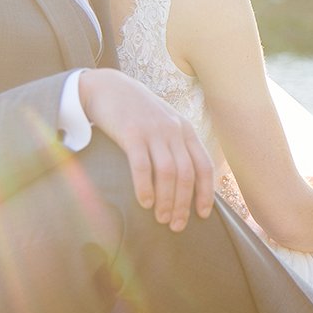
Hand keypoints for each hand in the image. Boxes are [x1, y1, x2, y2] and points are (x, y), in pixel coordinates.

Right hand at [79, 69, 214, 230]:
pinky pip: (142, 165)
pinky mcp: (131, 132)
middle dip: (183, 203)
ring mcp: (153, 131)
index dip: (205, 192)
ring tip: (161, 219)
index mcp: (185, 130)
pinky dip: (145, 187)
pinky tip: (144, 203)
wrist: (107, 87)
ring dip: (166, 200)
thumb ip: (174, 145)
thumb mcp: (163, 123)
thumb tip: (182, 181)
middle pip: (186, 174)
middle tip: (176, 225)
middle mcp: (173, 130)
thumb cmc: (136, 112)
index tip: (203, 214)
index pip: (203, 166)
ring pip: (167, 172)